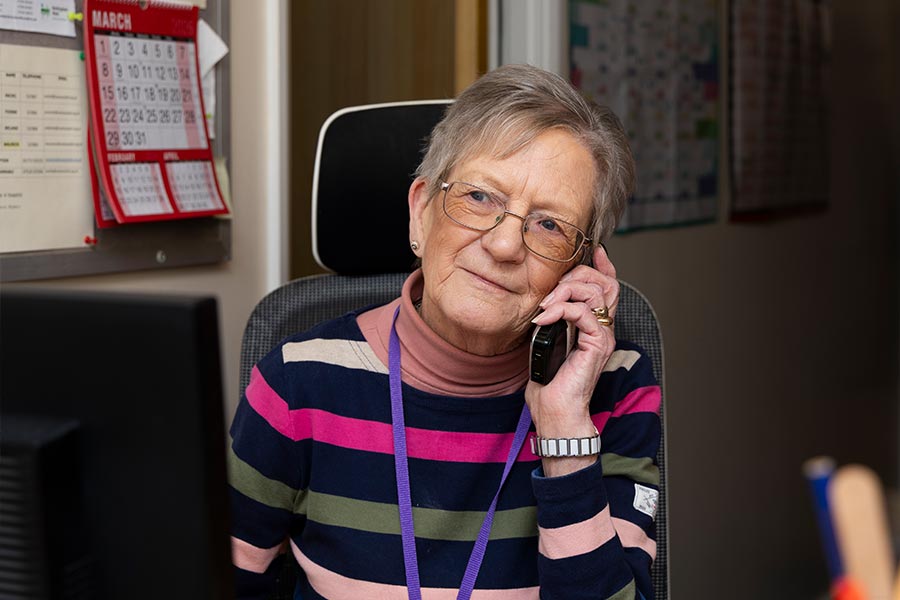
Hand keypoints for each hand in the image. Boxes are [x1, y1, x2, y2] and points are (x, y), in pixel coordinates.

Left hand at [525, 245, 618, 474]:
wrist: (555, 412)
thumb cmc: (549, 384)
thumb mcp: (546, 342)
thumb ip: (551, 321)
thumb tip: (542, 303)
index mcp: (594, 326)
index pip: (608, 287)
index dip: (603, 265)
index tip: (592, 250)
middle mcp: (604, 329)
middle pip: (604, 282)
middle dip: (575, 275)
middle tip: (550, 291)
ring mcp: (603, 336)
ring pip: (596, 292)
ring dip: (565, 291)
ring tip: (545, 307)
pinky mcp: (597, 345)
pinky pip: (584, 312)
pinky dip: (561, 309)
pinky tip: (545, 319)